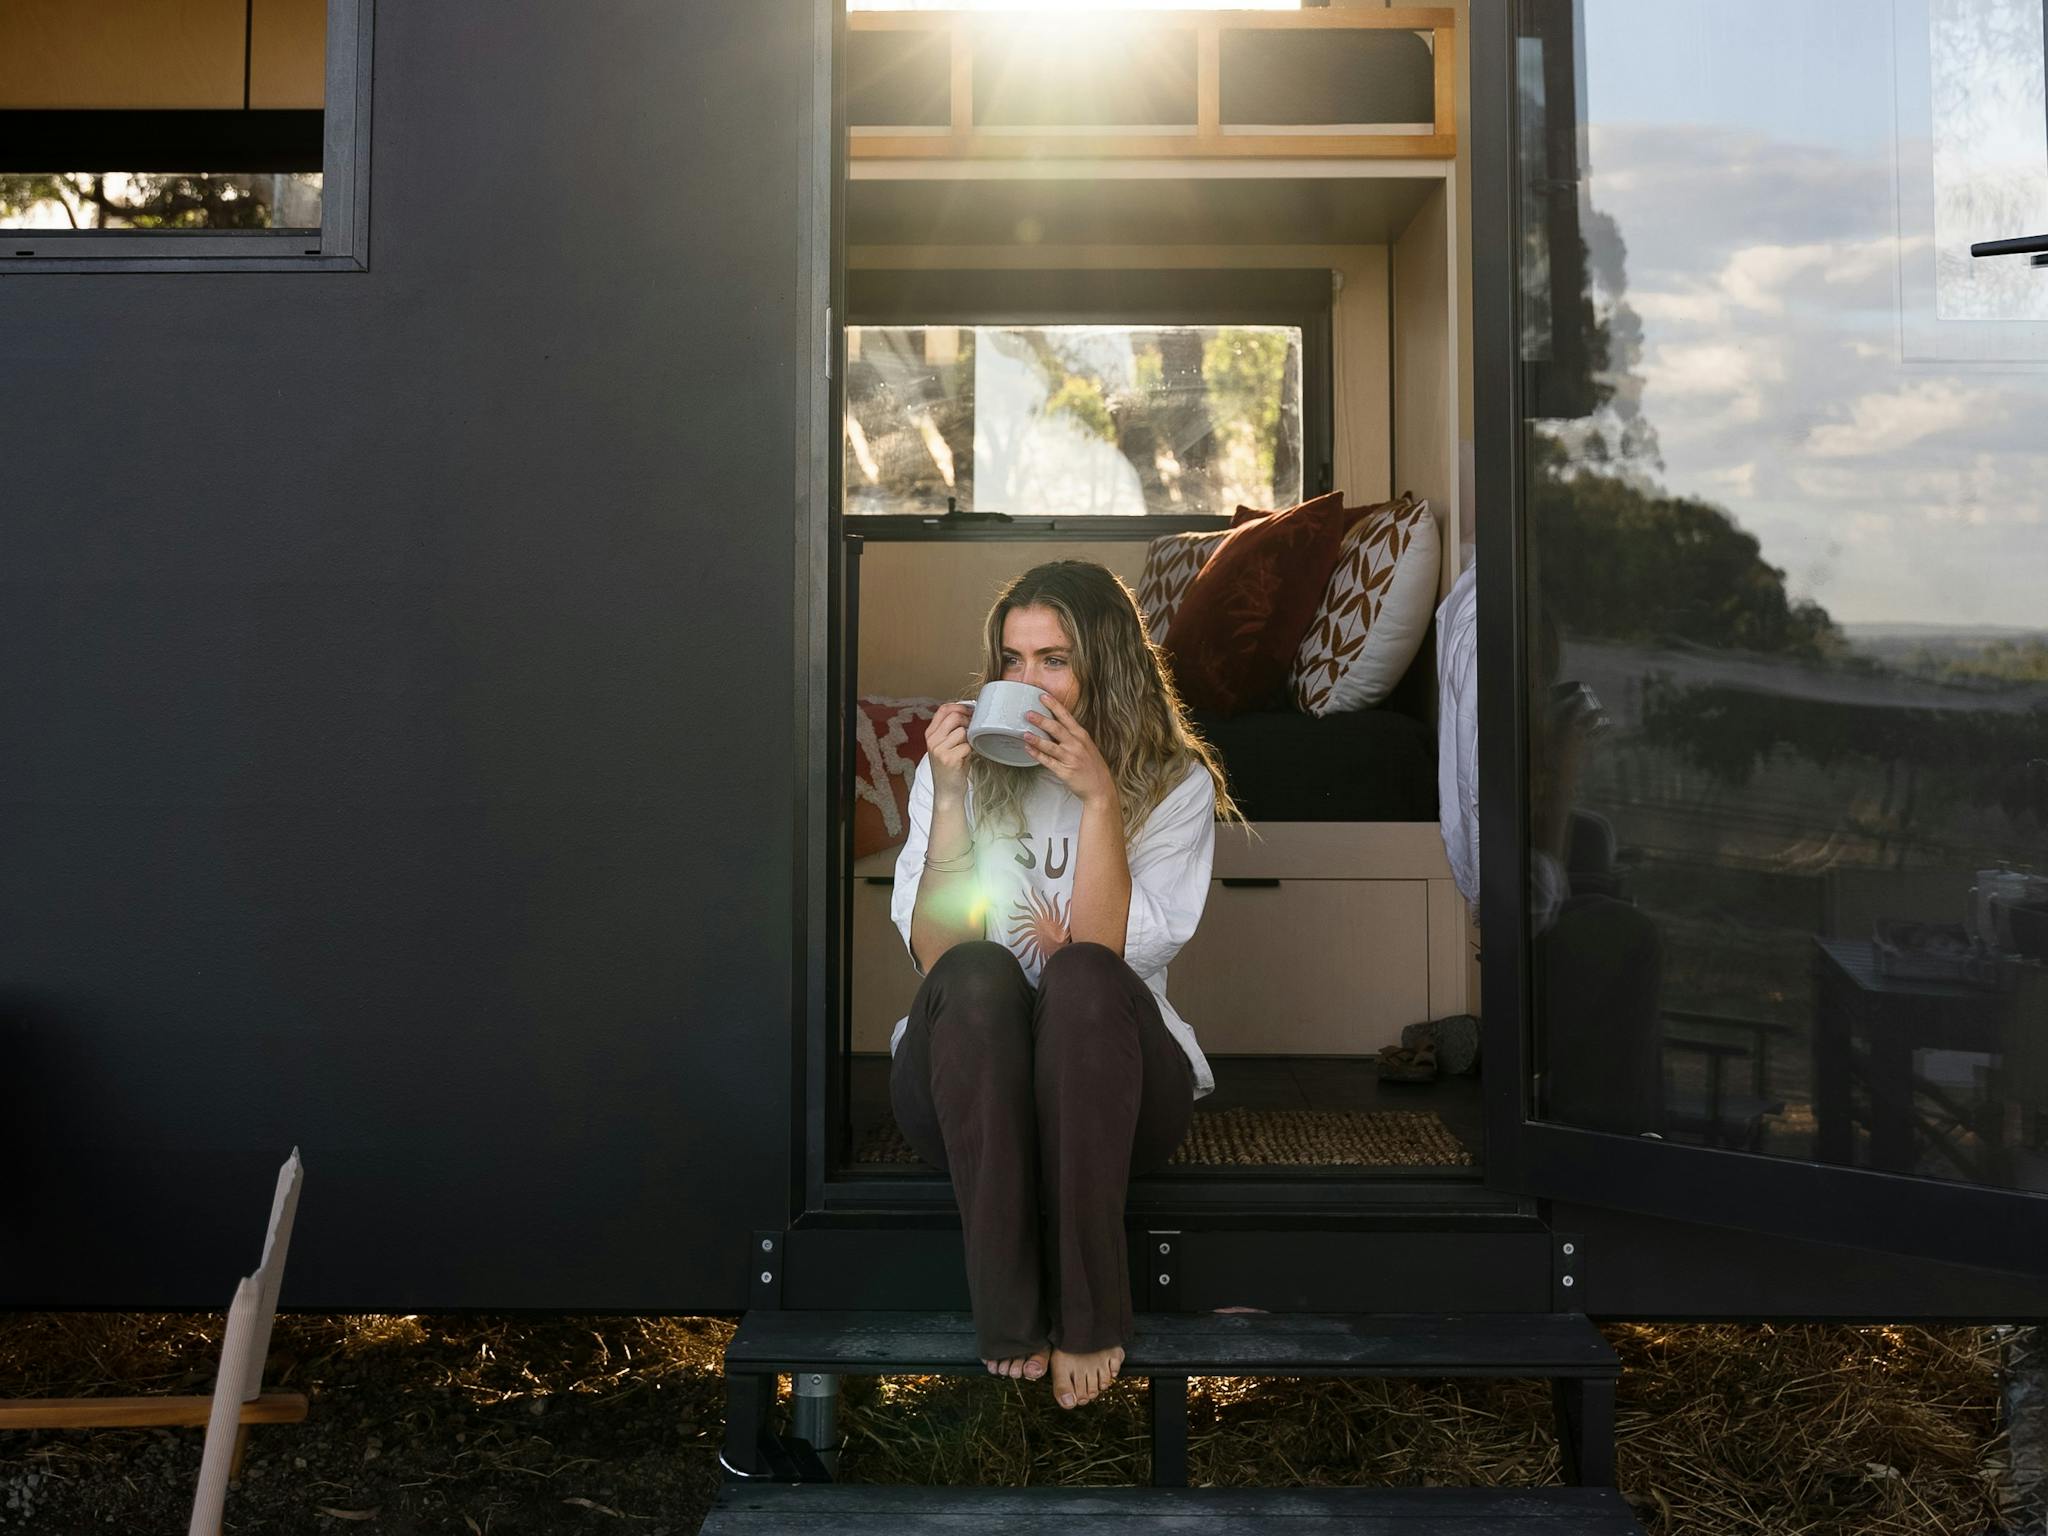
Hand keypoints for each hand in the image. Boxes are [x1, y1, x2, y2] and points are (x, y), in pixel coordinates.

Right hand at [926, 701, 973, 800]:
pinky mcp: (948, 759)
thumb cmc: (951, 768)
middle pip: (954, 716)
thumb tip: (969, 712)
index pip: (944, 709)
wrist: (947, 792)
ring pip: (962, 731)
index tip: (970, 712)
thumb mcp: (946, 746)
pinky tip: (965, 759)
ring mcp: (939, 749)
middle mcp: (932, 740)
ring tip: (966, 749)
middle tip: (973, 731)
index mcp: (930, 734)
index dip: (960, 706)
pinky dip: (971, 752)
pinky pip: (967, 746)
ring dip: (970, 739)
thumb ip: (951, 730)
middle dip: (968, 721)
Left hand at [1023, 693, 1115, 810]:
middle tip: (1028, 713)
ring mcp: (1070, 758)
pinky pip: (1047, 761)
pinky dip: (1037, 755)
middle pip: (1056, 729)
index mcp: (1082, 736)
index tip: (1043, 696)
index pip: (1066, 717)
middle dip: (1041, 720)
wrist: (1100, 788)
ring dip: (1036, 739)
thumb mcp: (1087, 746)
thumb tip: (1055, 726)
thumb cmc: (1093, 767)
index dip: (1054, 705)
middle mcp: (1076, 745)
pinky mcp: (1064, 771)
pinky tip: (1028, 749)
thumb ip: (1073, 736)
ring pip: (1050, 746)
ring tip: (1024, 732)